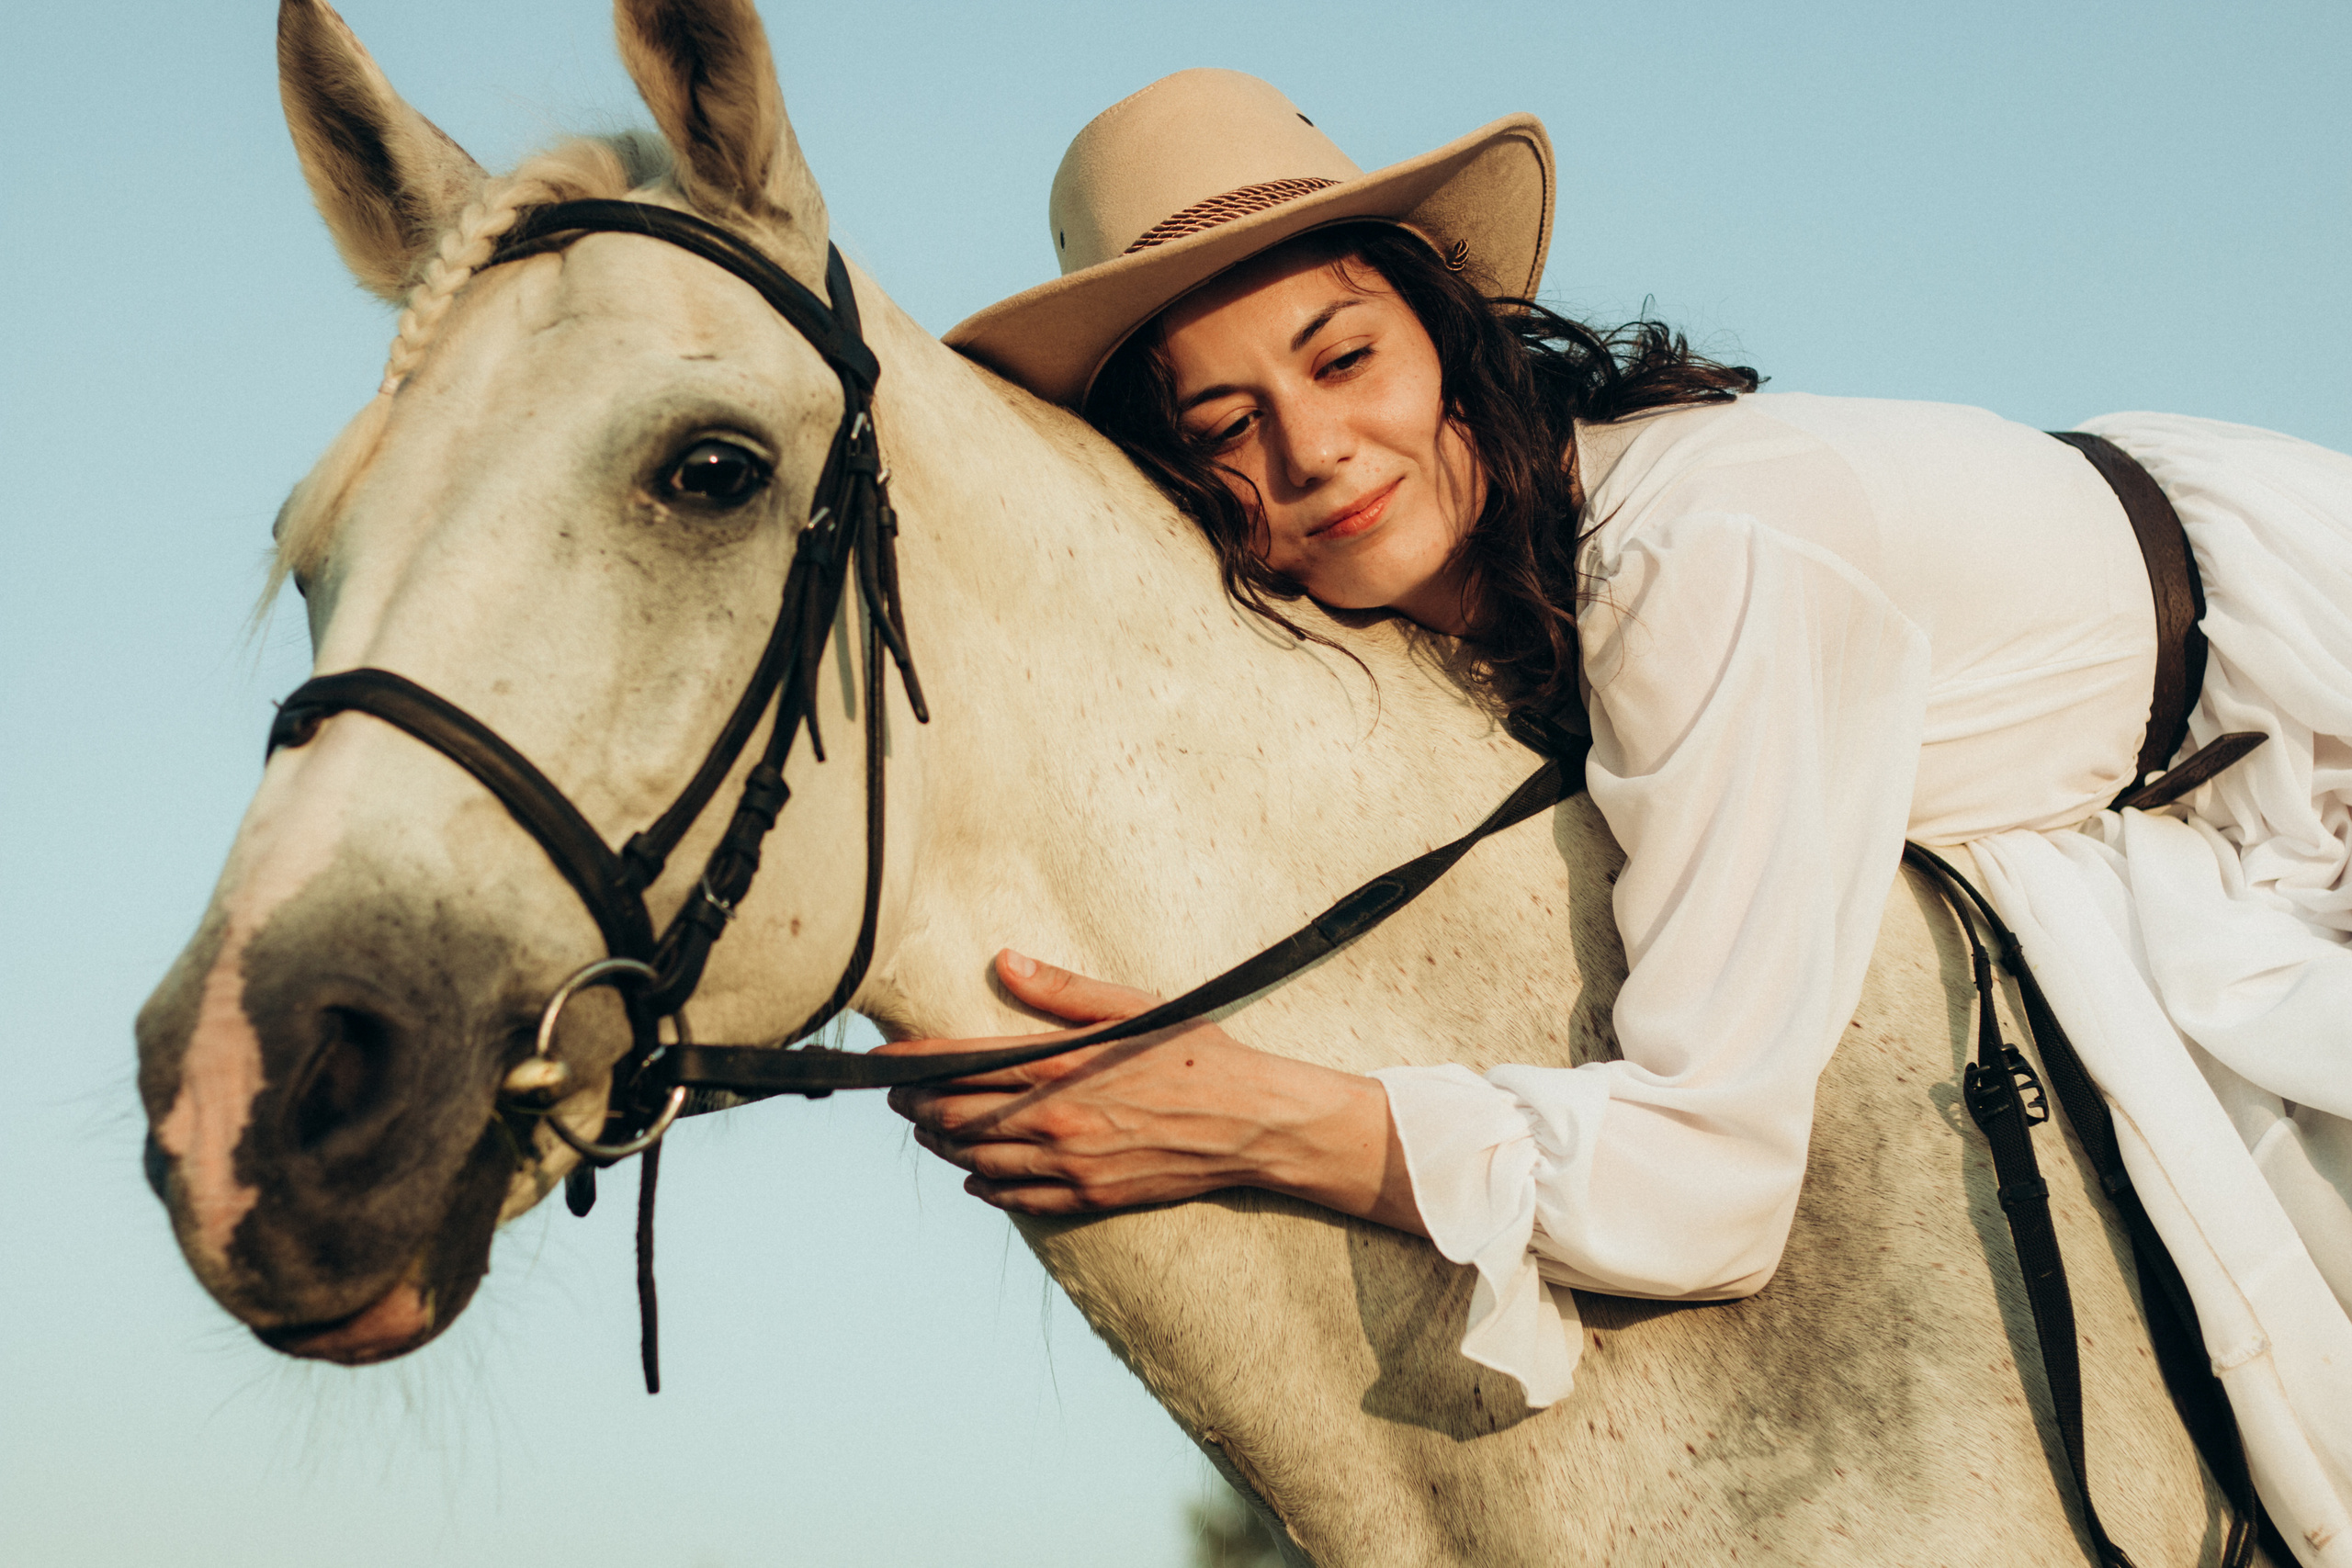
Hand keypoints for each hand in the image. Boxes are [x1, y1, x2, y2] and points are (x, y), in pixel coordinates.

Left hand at [873, 950, 1423, 1232]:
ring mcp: (1070, 1165)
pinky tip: (972, 1174)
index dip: (910, 1063)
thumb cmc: (1197, 1052)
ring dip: (941, 1142)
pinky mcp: (1088, 1197)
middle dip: (914, 1104)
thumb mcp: (1133, 1005)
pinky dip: (983, 1186)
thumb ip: (1062, 990)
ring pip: (976, 1159)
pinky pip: (1016, 1199)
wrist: (1252, 1124)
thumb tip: (1003, 960)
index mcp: (1061, 1063)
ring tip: (926, 1126)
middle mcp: (1055, 1118)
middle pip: (954, 1115)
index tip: (880, 1060)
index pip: (959, 1062)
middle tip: (897, 1095)